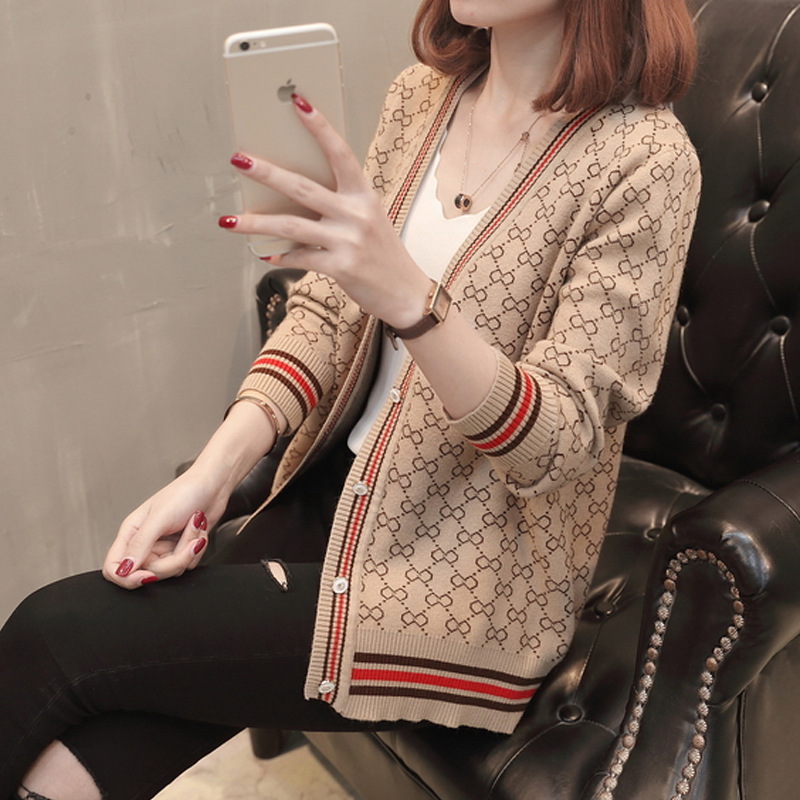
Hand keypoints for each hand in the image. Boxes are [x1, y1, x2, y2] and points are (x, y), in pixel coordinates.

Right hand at [102, 467, 228, 588]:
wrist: (213, 486)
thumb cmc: (184, 492)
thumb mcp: (160, 517)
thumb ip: (140, 544)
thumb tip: (123, 570)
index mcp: (131, 532)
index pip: (114, 568)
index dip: (127, 578)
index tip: (147, 576)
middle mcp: (146, 543)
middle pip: (150, 573)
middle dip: (174, 560)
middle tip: (189, 542)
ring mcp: (164, 547)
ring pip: (172, 571)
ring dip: (189, 550)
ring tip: (193, 526)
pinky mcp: (181, 549)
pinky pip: (188, 564)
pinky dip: (198, 549)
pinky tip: (198, 529)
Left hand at [218, 93, 431, 331]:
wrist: (406, 293)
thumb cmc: (382, 253)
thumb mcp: (368, 219)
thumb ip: (338, 203)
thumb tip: (290, 195)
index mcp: (364, 195)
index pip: (340, 153)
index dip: (319, 127)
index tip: (298, 102)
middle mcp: (357, 214)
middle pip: (302, 187)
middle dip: (267, 172)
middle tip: (239, 159)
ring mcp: (348, 241)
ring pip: (291, 225)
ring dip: (256, 223)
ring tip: (230, 220)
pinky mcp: (341, 268)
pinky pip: (300, 257)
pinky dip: (280, 256)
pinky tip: (264, 253)